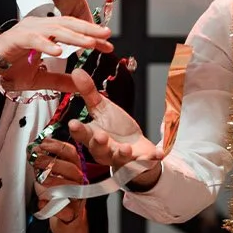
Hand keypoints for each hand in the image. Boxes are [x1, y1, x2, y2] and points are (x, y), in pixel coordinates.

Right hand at [0, 16, 112, 92]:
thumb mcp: (40, 78)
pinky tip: (60, 51)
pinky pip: (34, 39)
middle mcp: (38, 26)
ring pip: (55, 29)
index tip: (109, 45)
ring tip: (91, 42)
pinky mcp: (16, 38)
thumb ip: (60, 81)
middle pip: (69, 24)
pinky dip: (47, 44)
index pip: (74, 30)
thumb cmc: (9, 69)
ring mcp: (27, 30)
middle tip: (108, 36)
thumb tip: (80, 85)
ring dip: (75, 35)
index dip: (92, 37)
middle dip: (89, 30)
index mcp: (45, 32)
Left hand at [33, 139, 90, 232]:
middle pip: (70, 168)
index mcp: (75, 170)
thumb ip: (46, 164)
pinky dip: (51, 205)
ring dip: (51, 182)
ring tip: (38, 180)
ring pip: (68, 188)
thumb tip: (33, 149)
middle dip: (51, 162)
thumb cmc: (60, 196)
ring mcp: (77, 199)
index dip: (57, 146)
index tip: (42, 143)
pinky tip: (42, 202)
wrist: (69, 222)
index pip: (71, 153)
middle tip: (35, 160)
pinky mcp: (73, 215)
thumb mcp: (54, 177)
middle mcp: (79, 182)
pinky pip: (64, 210)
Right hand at [66, 70, 163, 187]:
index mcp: (92, 135)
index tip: (73, 124)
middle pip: (98, 149)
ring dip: (122, 154)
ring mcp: (121, 157)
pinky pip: (144, 161)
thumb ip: (89, 92)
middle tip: (100, 136)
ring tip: (126, 148)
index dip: (77, 130)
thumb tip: (77, 71)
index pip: (82, 133)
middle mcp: (104, 150)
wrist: (134, 148)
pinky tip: (158, 153)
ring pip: (119, 158)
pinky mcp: (138, 161)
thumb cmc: (114, 128)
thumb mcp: (101, 108)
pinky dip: (151, 158)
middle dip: (99, 143)